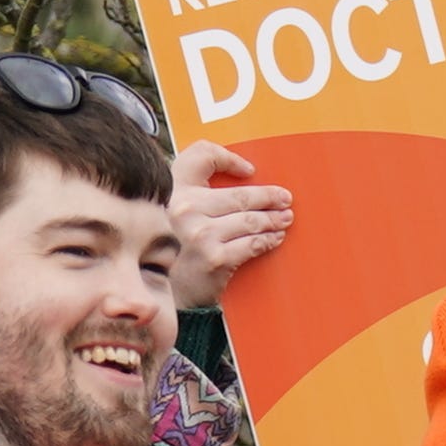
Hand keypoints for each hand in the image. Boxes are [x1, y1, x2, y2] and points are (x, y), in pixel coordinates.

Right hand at [166, 139, 291, 289]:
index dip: (228, 158)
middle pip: (239, 194)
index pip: (202, 156)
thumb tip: (239, 176)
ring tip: (284, 218)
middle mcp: (184, 207)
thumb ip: (192, 191)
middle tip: (284, 199)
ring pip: (251, 220)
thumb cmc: (171, 246)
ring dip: (274, 219)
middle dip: (268, 197)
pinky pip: (253, 244)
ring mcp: (200, 233)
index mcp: (172, 188)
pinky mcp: (215, 257)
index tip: (249, 169)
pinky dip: (269, 239)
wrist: (161, 289)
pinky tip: (275, 237)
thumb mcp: (170, 210)